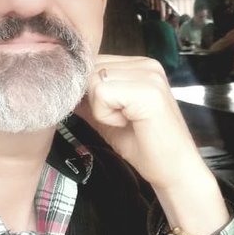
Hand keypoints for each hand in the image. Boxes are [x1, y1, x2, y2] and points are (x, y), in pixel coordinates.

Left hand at [74, 54, 228, 234]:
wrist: (173, 171)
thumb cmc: (143, 145)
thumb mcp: (106, 116)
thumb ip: (87, 98)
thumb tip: (60, 88)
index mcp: (139, 65)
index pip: (94, 63)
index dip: (88, 91)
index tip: (107, 114)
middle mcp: (146, 63)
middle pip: (90, 70)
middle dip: (93, 101)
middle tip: (120, 120)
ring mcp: (149, 74)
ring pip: (93, 81)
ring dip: (101, 109)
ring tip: (126, 121)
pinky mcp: (148, 90)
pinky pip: (102, 93)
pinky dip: (106, 114)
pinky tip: (128, 123)